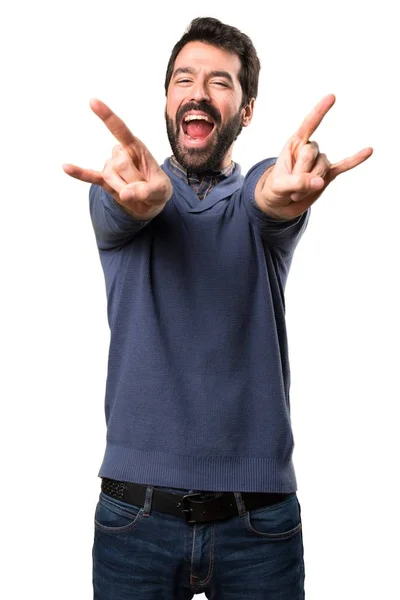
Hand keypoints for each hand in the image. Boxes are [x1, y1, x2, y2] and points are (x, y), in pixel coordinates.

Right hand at [63, 99, 172, 218]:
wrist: (150, 202)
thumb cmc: (158, 189)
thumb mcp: (161, 191)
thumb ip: (146, 191)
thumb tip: (125, 194)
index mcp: (137, 147)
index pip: (120, 129)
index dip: (107, 116)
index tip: (92, 101)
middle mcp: (121, 153)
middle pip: (120, 164)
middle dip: (133, 180)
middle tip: (144, 187)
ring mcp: (111, 166)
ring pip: (111, 177)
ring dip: (124, 188)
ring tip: (134, 191)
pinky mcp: (104, 180)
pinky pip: (90, 176)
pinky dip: (79, 173)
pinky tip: (66, 167)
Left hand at [256, 94, 372, 219]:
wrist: (281, 204)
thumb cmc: (275, 190)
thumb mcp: (279, 186)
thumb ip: (297, 182)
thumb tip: (320, 182)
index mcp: (294, 144)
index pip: (309, 124)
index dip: (319, 111)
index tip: (332, 97)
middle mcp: (309, 149)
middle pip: (311, 154)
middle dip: (300, 173)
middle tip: (290, 188)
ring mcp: (320, 162)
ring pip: (322, 167)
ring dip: (311, 183)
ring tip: (296, 194)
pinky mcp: (328, 175)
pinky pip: (344, 166)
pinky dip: (355, 160)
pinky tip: (369, 151)